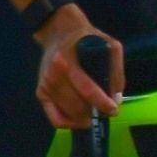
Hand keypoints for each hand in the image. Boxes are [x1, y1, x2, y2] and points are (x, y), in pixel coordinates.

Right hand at [34, 8, 121, 129]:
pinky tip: (81, 119)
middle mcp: (53, 74)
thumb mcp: (109, 45)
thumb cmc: (87, 39)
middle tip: (106, 111)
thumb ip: (115, 71)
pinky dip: (69, 123)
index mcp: (68, 61)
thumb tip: (115, 98)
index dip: (101, 103)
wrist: (59, 32)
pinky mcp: (40, 93)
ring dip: (84, 118)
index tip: (113, 110)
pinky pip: (55, 118)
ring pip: (68, 114)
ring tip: (95, 112)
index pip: (87, 89)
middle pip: (77, 106)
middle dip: (95, 112)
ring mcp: (45, 85)